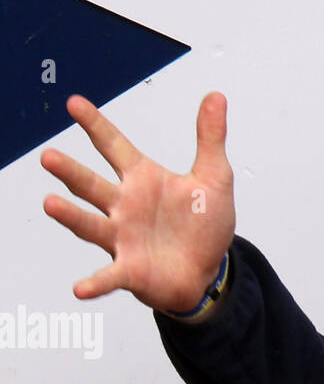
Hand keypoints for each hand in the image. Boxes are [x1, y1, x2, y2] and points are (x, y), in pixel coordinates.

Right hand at [41, 93, 235, 312]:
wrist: (207, 269)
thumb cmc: (203, 223)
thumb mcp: (215, 176)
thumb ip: (211, 137)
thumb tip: (216, 95)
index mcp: (143, 179)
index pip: (114, 145)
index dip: (95, 124)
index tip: (73, 103)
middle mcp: (124, 206)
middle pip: (92, 184)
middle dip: (70, 172)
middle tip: (48, 156)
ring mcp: (122, 238)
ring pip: (91, 225)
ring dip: (71, 216)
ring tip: (50, 203)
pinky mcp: (129, 269)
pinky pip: (109, 276)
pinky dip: (95, 282)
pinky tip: (80, 288)